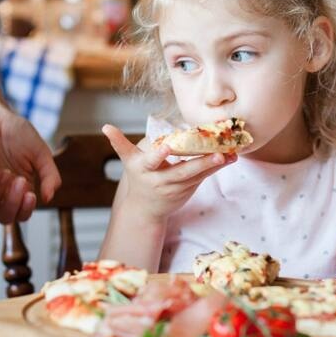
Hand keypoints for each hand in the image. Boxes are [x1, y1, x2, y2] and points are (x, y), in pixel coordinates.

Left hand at [0, 102, 60, 223]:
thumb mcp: (41, 153)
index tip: (31, 195)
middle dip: (12, 203)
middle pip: (4, 217)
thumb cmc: (18, 133)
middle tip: (19, 180)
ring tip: (5, 172)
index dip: (26, 210)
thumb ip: (49, 175)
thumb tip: (49, 198)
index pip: (22, 214)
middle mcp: (2, 193)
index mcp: (21, 190)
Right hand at [103, 124, 234, 222]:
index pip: (151, 160)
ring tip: (229, 154)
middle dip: (200, 163)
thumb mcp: (127, 160)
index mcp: (143, 169)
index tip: (164, 146)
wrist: (144, 209)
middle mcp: (160, 180)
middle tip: (217, 154)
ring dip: (214, 165)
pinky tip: (229, 158)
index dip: (158, 154)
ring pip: (196, 175)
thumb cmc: (138, 176)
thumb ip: (119, 143)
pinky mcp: (187, 190)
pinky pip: (202, 177)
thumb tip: (106, 127)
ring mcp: (175, 188)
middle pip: (181, 171)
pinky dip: (215, 168)